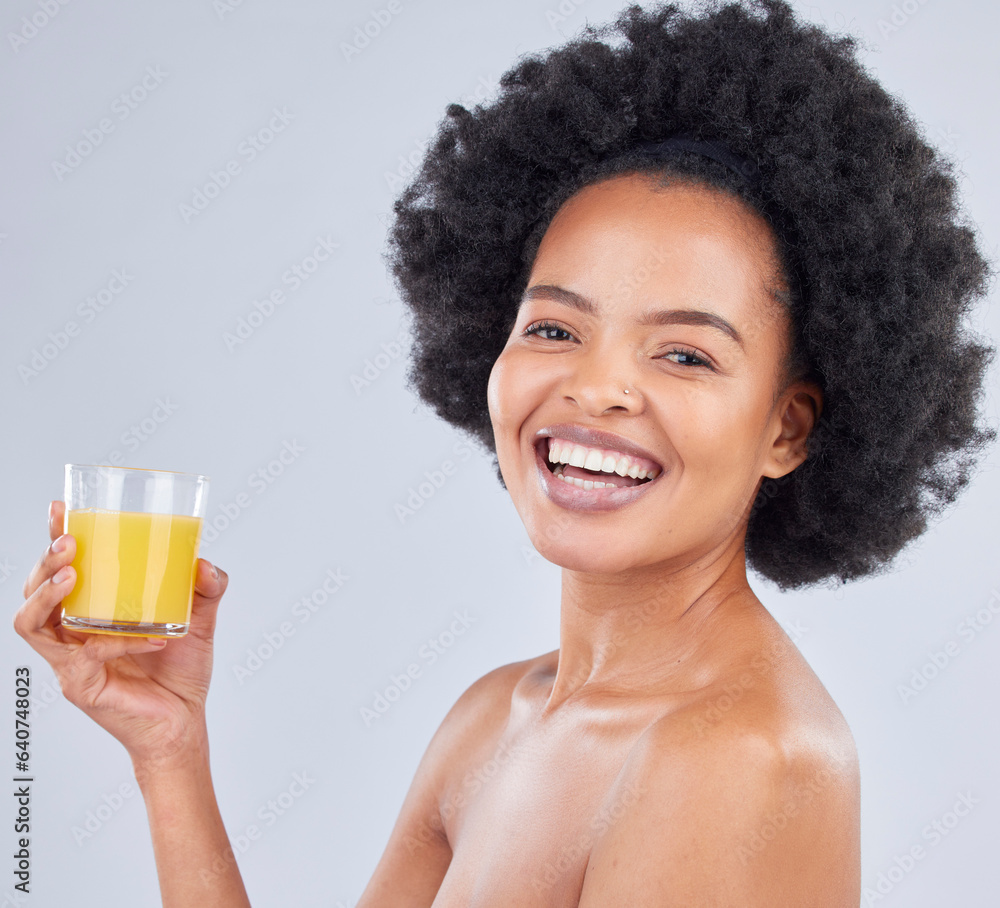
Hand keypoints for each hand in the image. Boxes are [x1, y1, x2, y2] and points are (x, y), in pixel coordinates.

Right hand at [14, 500, 227, 770]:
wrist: (185, 723)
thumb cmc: (182, 673)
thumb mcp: (200, 619)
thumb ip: (207, 588)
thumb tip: (203, 562)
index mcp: (91, 612)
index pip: (59, 570)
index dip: (53, 538)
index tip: (59, 508)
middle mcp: (72, 635)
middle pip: (33, 591)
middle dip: (44, 561)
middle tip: (69, 541)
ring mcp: (70, 662)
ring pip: (31, 623)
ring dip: (47, 593)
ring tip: (72, 572)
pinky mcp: (81, 686)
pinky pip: (85, 656)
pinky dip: (118, 640)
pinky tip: (153, 638)